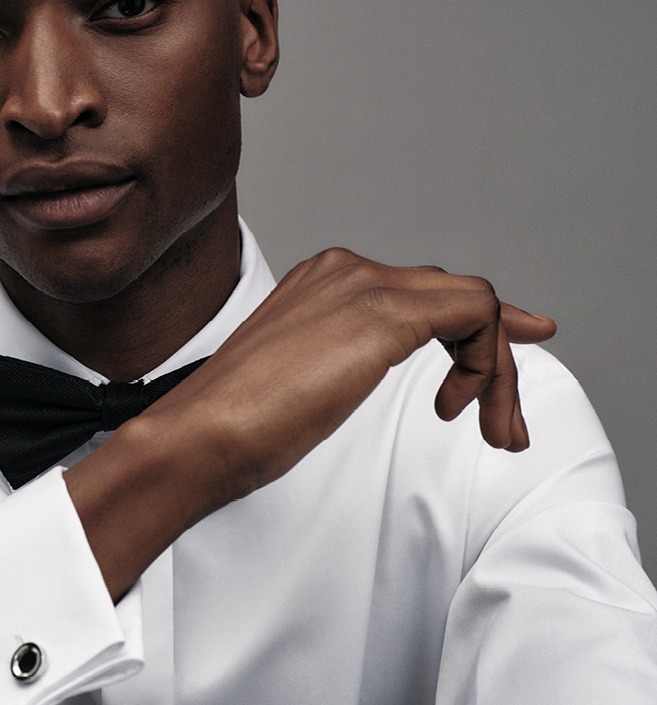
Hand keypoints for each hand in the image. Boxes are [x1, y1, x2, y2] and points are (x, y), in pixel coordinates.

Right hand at [68, 248, 556, 598]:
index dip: (471, 338)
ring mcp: (365, 285)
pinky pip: (477, 314)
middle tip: (503, 429)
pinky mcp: (384, 312)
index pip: (420, 293)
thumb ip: (346, 365)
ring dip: (500, 373)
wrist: (201, 435)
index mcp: (322, 283)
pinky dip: (491, 364)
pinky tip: (465, 408)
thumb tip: (369, 375)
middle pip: (454, 296)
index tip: (483, 389)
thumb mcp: (306, 385)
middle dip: (496, 361)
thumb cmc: (238, 428)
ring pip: (476, 305)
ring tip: (496, 433)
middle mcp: (346, 270)